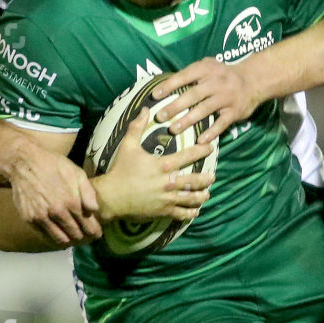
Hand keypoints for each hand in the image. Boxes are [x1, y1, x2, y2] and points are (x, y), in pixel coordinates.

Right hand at [10, 140, 101, 244]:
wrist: (24, 163)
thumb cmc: (54, 165)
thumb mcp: (77, 173)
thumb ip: (88, 193)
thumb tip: (94, 210)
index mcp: (72, 202)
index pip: (88, 226)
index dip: (94, 232)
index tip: (97, 234)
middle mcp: (57, 213)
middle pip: (75, 234)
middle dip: (83, 236)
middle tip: (86, 236)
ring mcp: (42, 217)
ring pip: (60, 239)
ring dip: (69, 239)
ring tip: (73, 236)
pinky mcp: (29, 219)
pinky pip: (45, 234)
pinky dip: (54, 235)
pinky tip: (58, 231)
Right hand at [92, 110, 215, 222]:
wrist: (111, 196)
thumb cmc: (120, 170)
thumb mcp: (128, 145)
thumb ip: (137, 127)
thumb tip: (145, 109)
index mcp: (164, 164)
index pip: (189, 155)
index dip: (202, 150)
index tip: (211, 148)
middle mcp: (170, 182)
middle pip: (196, 180)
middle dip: (207, 178)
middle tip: (213, 176)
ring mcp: (168, 198)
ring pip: (192, 198)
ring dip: (202, 196)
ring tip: (207, 194)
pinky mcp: (163, 211)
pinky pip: (182, 213)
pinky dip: (191, 212)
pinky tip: (195, 211)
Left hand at [151, 59, 258, 144]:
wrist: (253, 80)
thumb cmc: (223, 75)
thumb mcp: (208, 66)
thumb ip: (191, 75)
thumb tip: (164, 87)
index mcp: (207, 69)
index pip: (184, 76)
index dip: (169, 85)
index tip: (154, 95)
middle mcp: (217, 82)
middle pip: (193, 95)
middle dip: (175, 106)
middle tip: (160, 116)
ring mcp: (227, 97)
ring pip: (205, 109)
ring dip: (188, 120)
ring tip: (173, 129)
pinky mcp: (235, 111)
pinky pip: (222, 123)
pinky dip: (211, 132)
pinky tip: (200, 140)